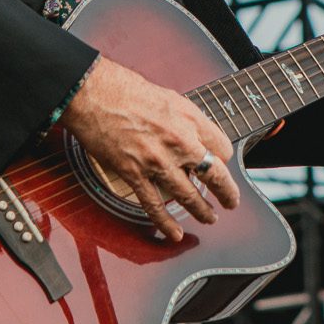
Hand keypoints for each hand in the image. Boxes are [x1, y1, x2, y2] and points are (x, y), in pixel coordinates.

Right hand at [61, 55, 237, 243]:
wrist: (93, 94)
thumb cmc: (126, 90)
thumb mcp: (170, 98)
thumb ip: (186, 121)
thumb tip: (195, 139)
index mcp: (190, 120)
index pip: (222, 148)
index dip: (223, 157)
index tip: (218, 162)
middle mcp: (179, 142)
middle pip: (215, 175)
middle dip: (227, 193)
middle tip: (231, 202)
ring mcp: (157, 161)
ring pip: (189, 196)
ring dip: (202, 211)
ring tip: (209, 218)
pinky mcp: (135, 174)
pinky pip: (155, 206)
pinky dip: (166, 223)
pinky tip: (175, 233)